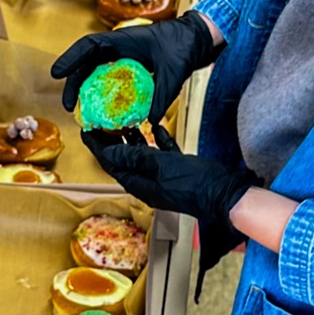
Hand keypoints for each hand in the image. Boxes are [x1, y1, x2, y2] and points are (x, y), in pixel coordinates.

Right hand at [52, 11, 217, 125]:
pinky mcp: (131, 68)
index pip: (89, 46)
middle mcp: (119, 47)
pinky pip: (110, 80)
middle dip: (74, 82)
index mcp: (123, 39)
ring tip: (81, 111)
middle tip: (69, 106)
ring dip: (86, 89)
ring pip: (96, 72)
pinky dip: (103, 93)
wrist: (198, 40)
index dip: (70, 59)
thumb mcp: (174, 70)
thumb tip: (151, 120)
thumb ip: (162, 94)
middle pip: (87, 63)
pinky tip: (102, 110)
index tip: (56, 74)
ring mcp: (124, 57)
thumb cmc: (184, 45)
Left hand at [83, 125, 257, 286]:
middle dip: (112, 140)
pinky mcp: (179, 170)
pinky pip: (163, 153)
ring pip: (142, 155)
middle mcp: (149, 182)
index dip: (98, 147)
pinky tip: (156, 127)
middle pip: (123, 159)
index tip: (87, 130)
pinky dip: (157, 140)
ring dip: (133, 139)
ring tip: (125, 120)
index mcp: (140, 184)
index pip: (111, 164)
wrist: (225, 195)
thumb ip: (136, 158)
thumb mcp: (161, 166)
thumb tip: (110, 152)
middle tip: (103, 120)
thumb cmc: (194, 184)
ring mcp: (164, 177)